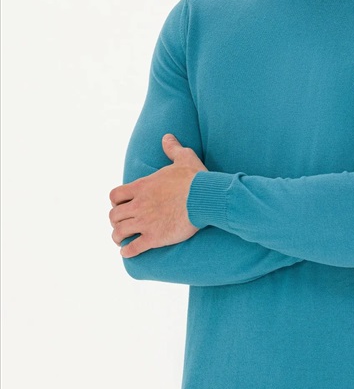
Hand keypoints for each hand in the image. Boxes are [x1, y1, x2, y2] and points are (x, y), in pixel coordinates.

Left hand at [109, 134, 207, 257]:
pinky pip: (133, 247)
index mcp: (142, 187)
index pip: (115, 195)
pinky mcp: (155, 237)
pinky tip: (127, 252)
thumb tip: (167, 136)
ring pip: (119, 232)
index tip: (121, 205)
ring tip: (121, 240)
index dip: (115, 202)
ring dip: (118, 237)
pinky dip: (128, 251)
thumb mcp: (184, 158)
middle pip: (114, 215)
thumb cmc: (195, 178)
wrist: (205, 197)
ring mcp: (145, 222)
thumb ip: (172, 148)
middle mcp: (139, 205)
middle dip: (116, 221)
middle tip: (122, 224)